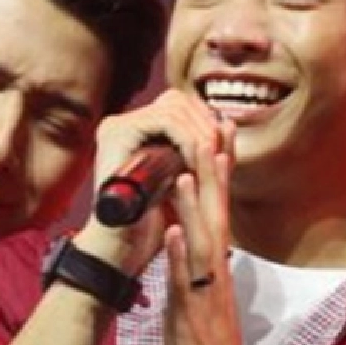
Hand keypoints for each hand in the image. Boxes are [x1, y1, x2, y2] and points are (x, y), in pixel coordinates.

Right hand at [73, 88, 226, 277]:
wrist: (123, 244)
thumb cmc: (151, 219)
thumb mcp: (185, 178)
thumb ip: (204, 153)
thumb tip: (228, 123)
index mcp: (137, 130)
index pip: (179, 104)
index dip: (204, 120)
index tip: (220, 145)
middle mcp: (123, 123)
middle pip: (176, 100)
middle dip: (205, 124)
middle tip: (217, 152)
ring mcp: (117, 126)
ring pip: (173, 108)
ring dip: (198, 133)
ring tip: (206, 160)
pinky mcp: (117, 134)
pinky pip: (164, 121)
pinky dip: (186, 138)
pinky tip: (193, 161)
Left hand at [163, 137, 266, 344]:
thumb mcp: (198, 301)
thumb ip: (194, 268)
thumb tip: (184, 236)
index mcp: (216, 271)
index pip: (220, 211)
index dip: (220, 172)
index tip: (219, 132)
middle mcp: (216, 277)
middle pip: (218, 215)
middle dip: (216, 171)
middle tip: (217, 125)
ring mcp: (206, 297)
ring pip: (204, 244)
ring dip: (196, 206)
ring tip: (189, 166)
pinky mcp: (191, 320)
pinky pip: (186, 285)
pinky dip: (181, 257)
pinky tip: (173, 232)